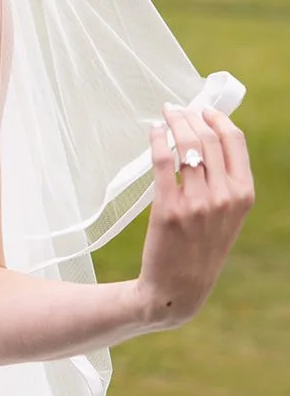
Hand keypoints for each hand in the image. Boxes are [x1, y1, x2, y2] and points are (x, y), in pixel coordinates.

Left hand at [135, 101, 255, 329]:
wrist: (179, 287)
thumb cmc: (202, 248)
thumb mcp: (227, 216)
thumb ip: (225, 182)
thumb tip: (209, 138)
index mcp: (243, 194)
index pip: (234, 141)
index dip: (217, 118)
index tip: (203, 109)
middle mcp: (224, 196)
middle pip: (207, 138)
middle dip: (190, 116)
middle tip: (176, 108)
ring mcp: (197, 202)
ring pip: (186, 145)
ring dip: (173, 122)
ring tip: (165, 115)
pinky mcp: (168, 208)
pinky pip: (162, 161)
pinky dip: (156, 140)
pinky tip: (152, 132)